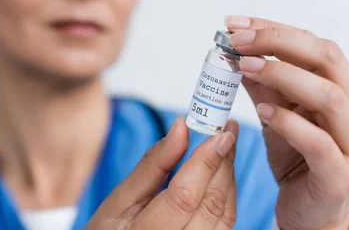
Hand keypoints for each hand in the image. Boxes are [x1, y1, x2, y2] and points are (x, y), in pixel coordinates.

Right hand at [85, 117, 238, 229]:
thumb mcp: (120, 198)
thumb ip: (153, 164)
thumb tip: (181, 128)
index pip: (184, 197)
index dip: (206, 162)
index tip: (218, 133)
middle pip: (211, 204)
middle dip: (223, 162)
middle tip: (227, 129)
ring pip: (225, 214)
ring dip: (228, 176)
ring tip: (225, 145)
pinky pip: (225, 223)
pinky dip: (227, 194)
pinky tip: (220, 173)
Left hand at [226, 16, 348, 229]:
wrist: (310, 209)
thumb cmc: (296, 153)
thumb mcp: (275, 110)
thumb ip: (261, 82)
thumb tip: (233, 49)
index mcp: (343, 85)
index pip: (312, 43)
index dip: (272, 28)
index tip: (233, 23)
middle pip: (327, 58)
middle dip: (278, 43)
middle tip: (239, 41)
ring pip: (330, 97)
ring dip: (284, 75)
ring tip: (245, 67)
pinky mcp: (340, 174)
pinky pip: (319, 143)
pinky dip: (290, 123)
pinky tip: (263, 111)